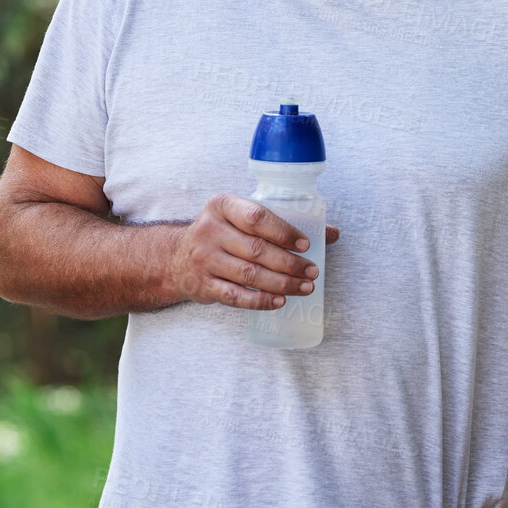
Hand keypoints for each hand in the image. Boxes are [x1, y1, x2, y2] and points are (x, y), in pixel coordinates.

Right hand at [162, 193, 337, 310]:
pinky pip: (236, 296)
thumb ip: (281, 223)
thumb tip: (331, 233)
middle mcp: (210, 230)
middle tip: (312, 271)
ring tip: (305, 287)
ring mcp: (204, 259)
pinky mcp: (204, 285)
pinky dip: (260, 300)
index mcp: (222, 206)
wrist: (176, 258)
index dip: (284, 232)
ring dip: (282, 284)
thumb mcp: (241, 218)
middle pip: (257, 250)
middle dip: (290, 263)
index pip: (256, 217)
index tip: (306, 245)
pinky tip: (280, 301)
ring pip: (249, 275)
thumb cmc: (221, 234)